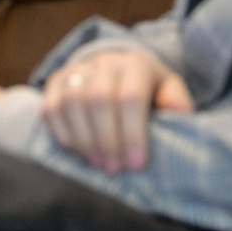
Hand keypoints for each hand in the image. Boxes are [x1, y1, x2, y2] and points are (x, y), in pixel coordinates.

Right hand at [41, 45, 192, 171]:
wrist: (120, 70)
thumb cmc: (150, 90)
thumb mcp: (170, 92)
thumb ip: (177, 102)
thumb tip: (181, 115)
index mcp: (136, 64)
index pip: (130, 97)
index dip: (132, 133)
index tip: (136, 164)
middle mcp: (103, 62)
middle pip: (97, 99)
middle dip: (106, 140)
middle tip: (114, 168)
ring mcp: (76, 70)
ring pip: (70, 103)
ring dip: (83, 139)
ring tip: (97, 163)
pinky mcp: (56, 81)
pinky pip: (50, 108)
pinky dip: (62, 135)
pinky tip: (78, 153)